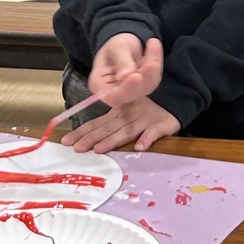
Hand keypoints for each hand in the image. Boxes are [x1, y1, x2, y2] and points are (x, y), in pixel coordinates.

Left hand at [61, 96, 179, 153]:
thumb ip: (112, 124)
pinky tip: (140, 147)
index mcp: (119, 111)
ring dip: (113, 140)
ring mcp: (145, 120)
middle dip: (91, 138)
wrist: (176, 94)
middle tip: (77, 148)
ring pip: (127, 131)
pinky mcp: (162, 124)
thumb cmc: (150, 105)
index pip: (98, 122)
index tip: (67, 141)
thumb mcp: (128, 110)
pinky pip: (154, 132)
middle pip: (108, 128)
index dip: (83, 132)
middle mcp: (129, 115)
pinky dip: (147, 139)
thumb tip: (92, 141)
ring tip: (100, 149)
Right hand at [89, 34, 163, 106]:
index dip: (126, 89)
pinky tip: (153, 47)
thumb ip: (121, 61)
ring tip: (152, 43)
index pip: (113, 96)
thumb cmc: (114, 45)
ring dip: (153, 67)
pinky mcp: (142, 88)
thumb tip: (125, 76)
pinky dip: (156, 64)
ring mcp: (130, 92)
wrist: (124, 44)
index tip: (136, 76)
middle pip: (133, 93)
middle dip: (144, 77)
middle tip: (151, 61)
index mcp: (100, 86)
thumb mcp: (116, 47)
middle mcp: (114, 93)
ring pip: (146, 86)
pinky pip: (153, 79)